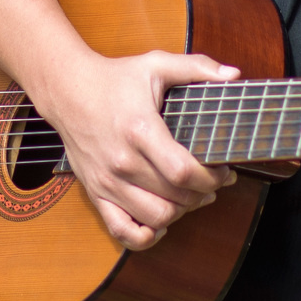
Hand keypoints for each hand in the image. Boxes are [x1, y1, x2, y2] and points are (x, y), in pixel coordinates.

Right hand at [27, 48, 239, 251]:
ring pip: (156, 217)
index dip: (212, 178)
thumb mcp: (156, 64)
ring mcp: (108, 181)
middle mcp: (123, 161)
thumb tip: (234, 75)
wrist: (66, 90)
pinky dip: (145, 236)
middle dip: (205, 193)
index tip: (224, 170)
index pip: (184, 172)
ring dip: (182, 212)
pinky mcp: (96, 192)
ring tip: (192, 196)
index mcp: (140, 130)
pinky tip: (160, 222)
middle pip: (175, 197)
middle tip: (214, 180)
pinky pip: (122, 230)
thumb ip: (197, 67)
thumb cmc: (114, 78)